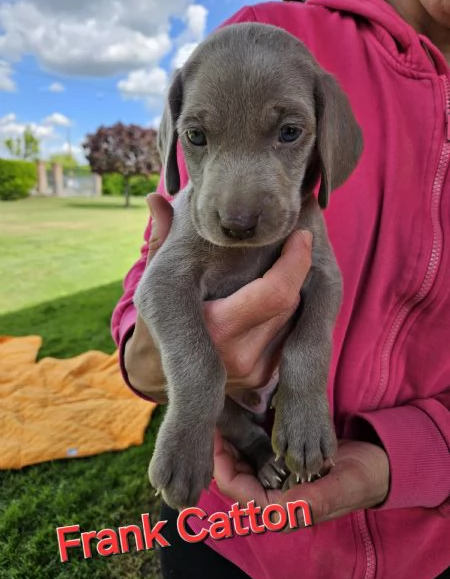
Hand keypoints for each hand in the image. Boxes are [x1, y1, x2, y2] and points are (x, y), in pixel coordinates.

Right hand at [125, 193, 312, 398]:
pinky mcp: (264, 379)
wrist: (158, 375)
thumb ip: (162, 241)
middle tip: (296, 239)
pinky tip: (277, 295)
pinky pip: (289, 335)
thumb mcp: (158, 283)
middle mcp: (240, 357)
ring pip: (294, 318)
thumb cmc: (158, 322)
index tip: (301, 235)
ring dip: (295, 290)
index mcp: (215, 330)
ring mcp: (255, 372)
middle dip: (296, 269)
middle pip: (290, 302)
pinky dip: (288, 313)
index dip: (296, 261)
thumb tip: (155, 199)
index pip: (276, 293)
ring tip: (289, 263)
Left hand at [213, 431, 389, 523]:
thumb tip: (283, 507)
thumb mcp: (343, 485)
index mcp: (283, 510)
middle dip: (221, 450)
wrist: (378, 465)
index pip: (237, 490)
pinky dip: (245, 439)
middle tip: (214, 420)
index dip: (220, 463)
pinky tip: (241, 420)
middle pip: (233, 476)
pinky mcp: (281, 468)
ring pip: (241, 464)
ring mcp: (276, 483)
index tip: (214, 434)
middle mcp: (274, 500)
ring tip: (222, 417)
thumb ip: (315, 499)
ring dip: (231, 443)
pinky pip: (254, 455)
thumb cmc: (362, 477)